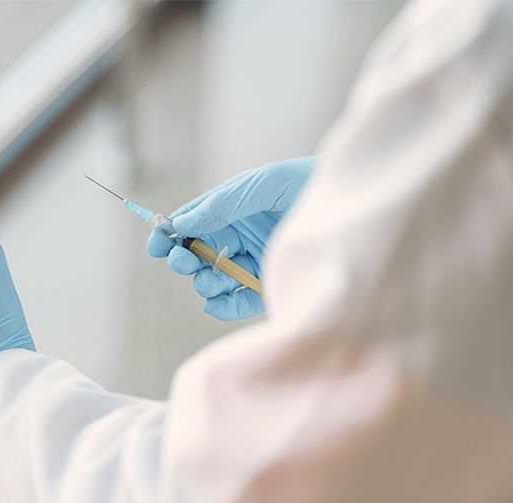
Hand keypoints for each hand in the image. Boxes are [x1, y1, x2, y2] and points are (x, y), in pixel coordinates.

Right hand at [147, 156, 316, 319]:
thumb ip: (222, 204)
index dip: (169, 233)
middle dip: (184, 260)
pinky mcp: (270, 289)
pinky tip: (217, 302)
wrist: (356, 207)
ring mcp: (253, 265)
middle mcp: (239, 239)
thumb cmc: (309, 185)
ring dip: (204, 282)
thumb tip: (182, 222)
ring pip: (214, 280)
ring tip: (209, 280)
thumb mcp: (262, 184)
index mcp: (231, 211)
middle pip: (197, 255)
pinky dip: (222, 307)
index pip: (191, 224)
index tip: (156, 242)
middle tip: (182, 261)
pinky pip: (237, 303)